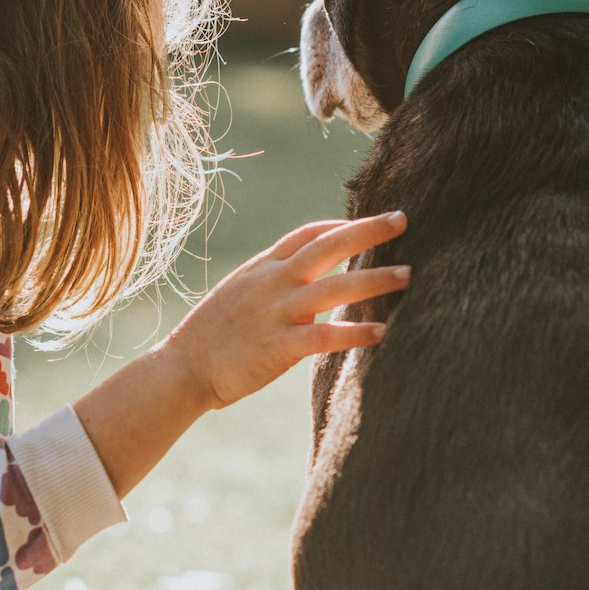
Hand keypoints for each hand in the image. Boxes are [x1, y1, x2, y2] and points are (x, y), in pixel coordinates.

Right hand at [161, 212, 411, 410]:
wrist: (182, 369)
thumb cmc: (211, 336)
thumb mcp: (238, 294)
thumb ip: (271, 283)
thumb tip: (301, 279)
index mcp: (262, 268)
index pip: (307, 233)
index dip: (341, 224)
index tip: (370, 221)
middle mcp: (273, 282)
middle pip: (328, 246)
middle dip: (368, 232)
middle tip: (402, 220)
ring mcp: (277, 312)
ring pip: (335, 286)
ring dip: (374, 279)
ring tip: (406, 275)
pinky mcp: (280, 345)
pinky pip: (326, 334)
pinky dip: (356, 332)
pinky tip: (380, 332)